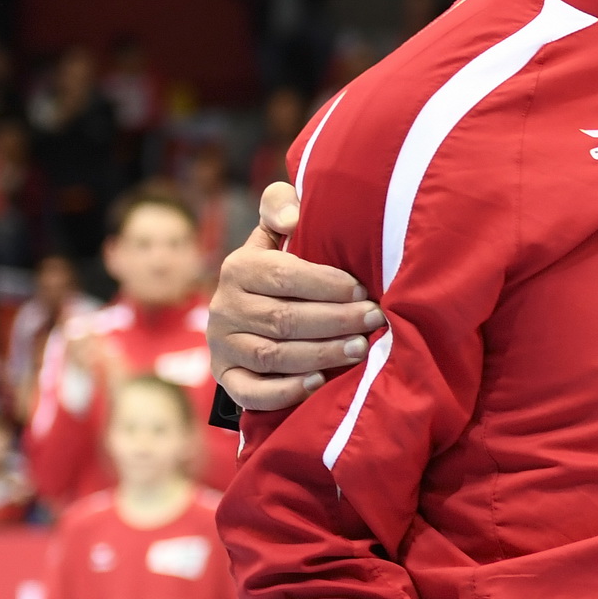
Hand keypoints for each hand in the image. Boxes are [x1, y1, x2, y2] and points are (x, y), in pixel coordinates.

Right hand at [210, 182, 385, 410]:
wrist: (250, 315)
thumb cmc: (282, 270)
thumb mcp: (276, 234)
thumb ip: (280, 206)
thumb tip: (291, 215)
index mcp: (239, 268)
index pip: (283, 275)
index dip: (326, 284)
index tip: (363, 290)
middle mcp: (225, 307)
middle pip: (283, 318)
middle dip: (335, 320)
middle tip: (374, 320)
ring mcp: (223, 345)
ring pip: (273, 355)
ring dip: (321, 354)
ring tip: (360, 349)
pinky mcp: (226, 378)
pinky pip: (251, 391)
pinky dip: (285, 390)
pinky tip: (319, 384)